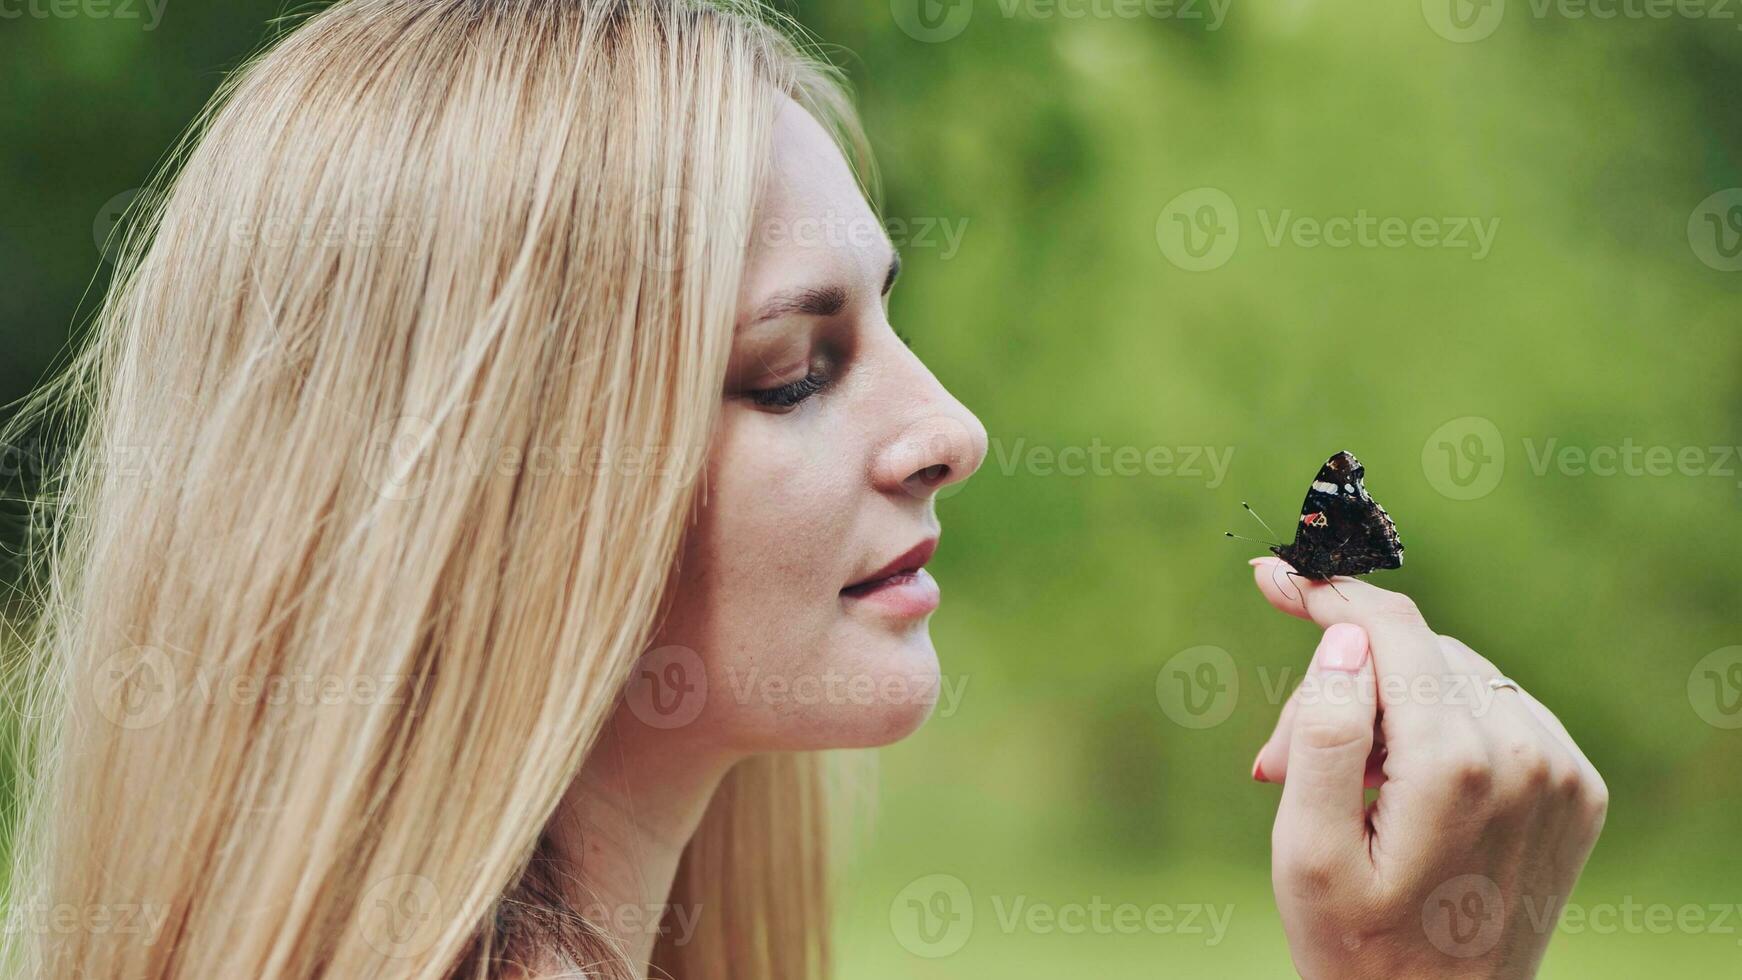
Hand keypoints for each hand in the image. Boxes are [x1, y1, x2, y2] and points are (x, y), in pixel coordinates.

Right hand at [1248, 557, 1607, 979]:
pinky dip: (1442, 724)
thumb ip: (1324, 732)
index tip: (1273, 574)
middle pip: (1412, 656)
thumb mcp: (1305, 851)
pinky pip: (1495, 708)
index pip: (1390, 629)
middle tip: (1280, 759)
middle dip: (1343, 682)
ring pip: (1454, 676)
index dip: (1326, 593)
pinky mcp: (1578, 787)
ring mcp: (1562, 771)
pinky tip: (1402, 785)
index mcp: (1456, 766)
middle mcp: (1527, 754)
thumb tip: (1347, 636)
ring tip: (1343, 788)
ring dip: (1389, 707)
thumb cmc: (1358, 945)